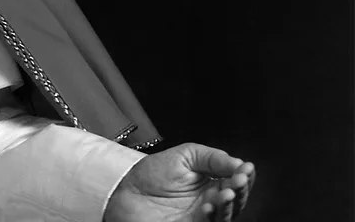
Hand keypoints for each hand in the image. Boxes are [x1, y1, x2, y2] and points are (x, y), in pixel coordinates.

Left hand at [104, 142, 254, 220]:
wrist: (125, 191)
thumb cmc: (150, 175)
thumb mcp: (183, 155)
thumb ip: (211, 157)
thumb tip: (237, 162)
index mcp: (211, 182)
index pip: (236, 180)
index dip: (244, 175)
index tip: (246, 167)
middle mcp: (211, 201)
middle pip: (236, 199)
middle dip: (240, 189)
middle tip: (239, 179)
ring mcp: (202, 216)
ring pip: (226, 214)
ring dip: (229, 203)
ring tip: (226, 192)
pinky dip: (212, 216)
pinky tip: (209, 205)